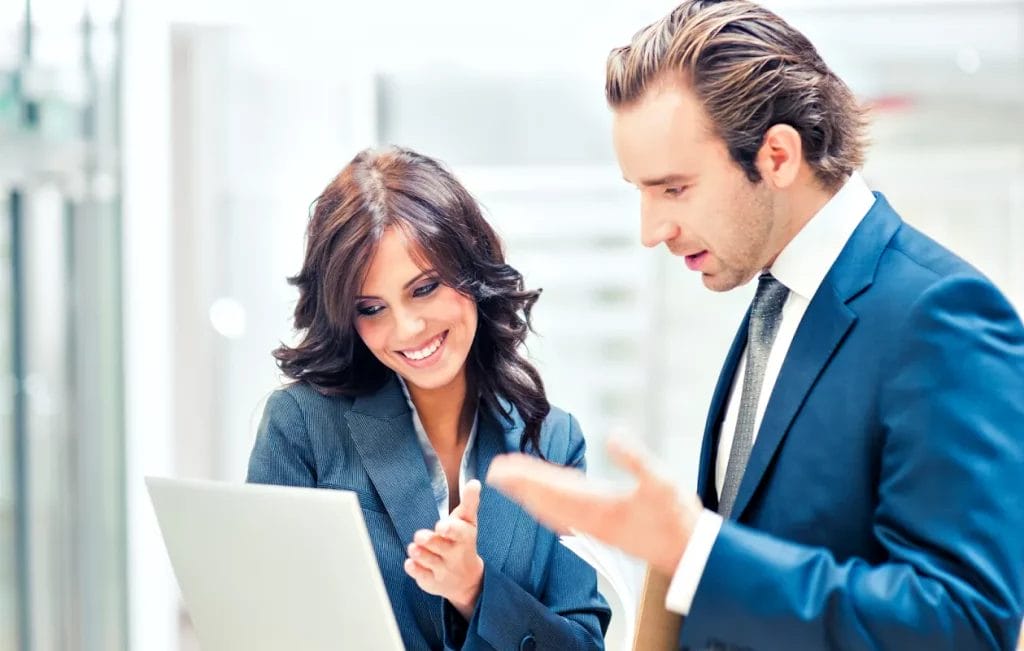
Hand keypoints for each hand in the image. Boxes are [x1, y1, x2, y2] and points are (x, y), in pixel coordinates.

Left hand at [404, 479, 484, 618]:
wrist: (469, 580)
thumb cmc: (464, 543)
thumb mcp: (468, 523)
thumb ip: (469, 502)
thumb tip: (474, 482)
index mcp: (464, 538)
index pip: (459, 532)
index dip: (450, 529)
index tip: (441, 526)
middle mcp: (455, 555)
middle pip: (439, 547)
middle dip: (428, 540)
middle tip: (419, 536)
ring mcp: (443, 570)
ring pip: (428, 561)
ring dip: (419, 554)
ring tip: (414, 548)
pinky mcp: (432, 582)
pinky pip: (421, 576)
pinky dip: (414, 569)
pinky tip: (410, 563)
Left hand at [487, 439, 701, 574]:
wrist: (689, 555)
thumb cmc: (677, 518)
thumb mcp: (662, 482)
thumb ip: (637, 459)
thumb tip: (615, 434)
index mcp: (598, 507)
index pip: (552, 488)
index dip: (525, 477)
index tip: (502, 468)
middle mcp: (590, 519)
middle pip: (545, 500)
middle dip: (519, 486)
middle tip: (493, 472)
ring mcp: (595, 526)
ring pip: (553, 510)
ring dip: (530, 496)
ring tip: (511, 485)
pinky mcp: (603, 530)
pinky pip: (566, 518)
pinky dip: (549, 508)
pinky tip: (544, 504)